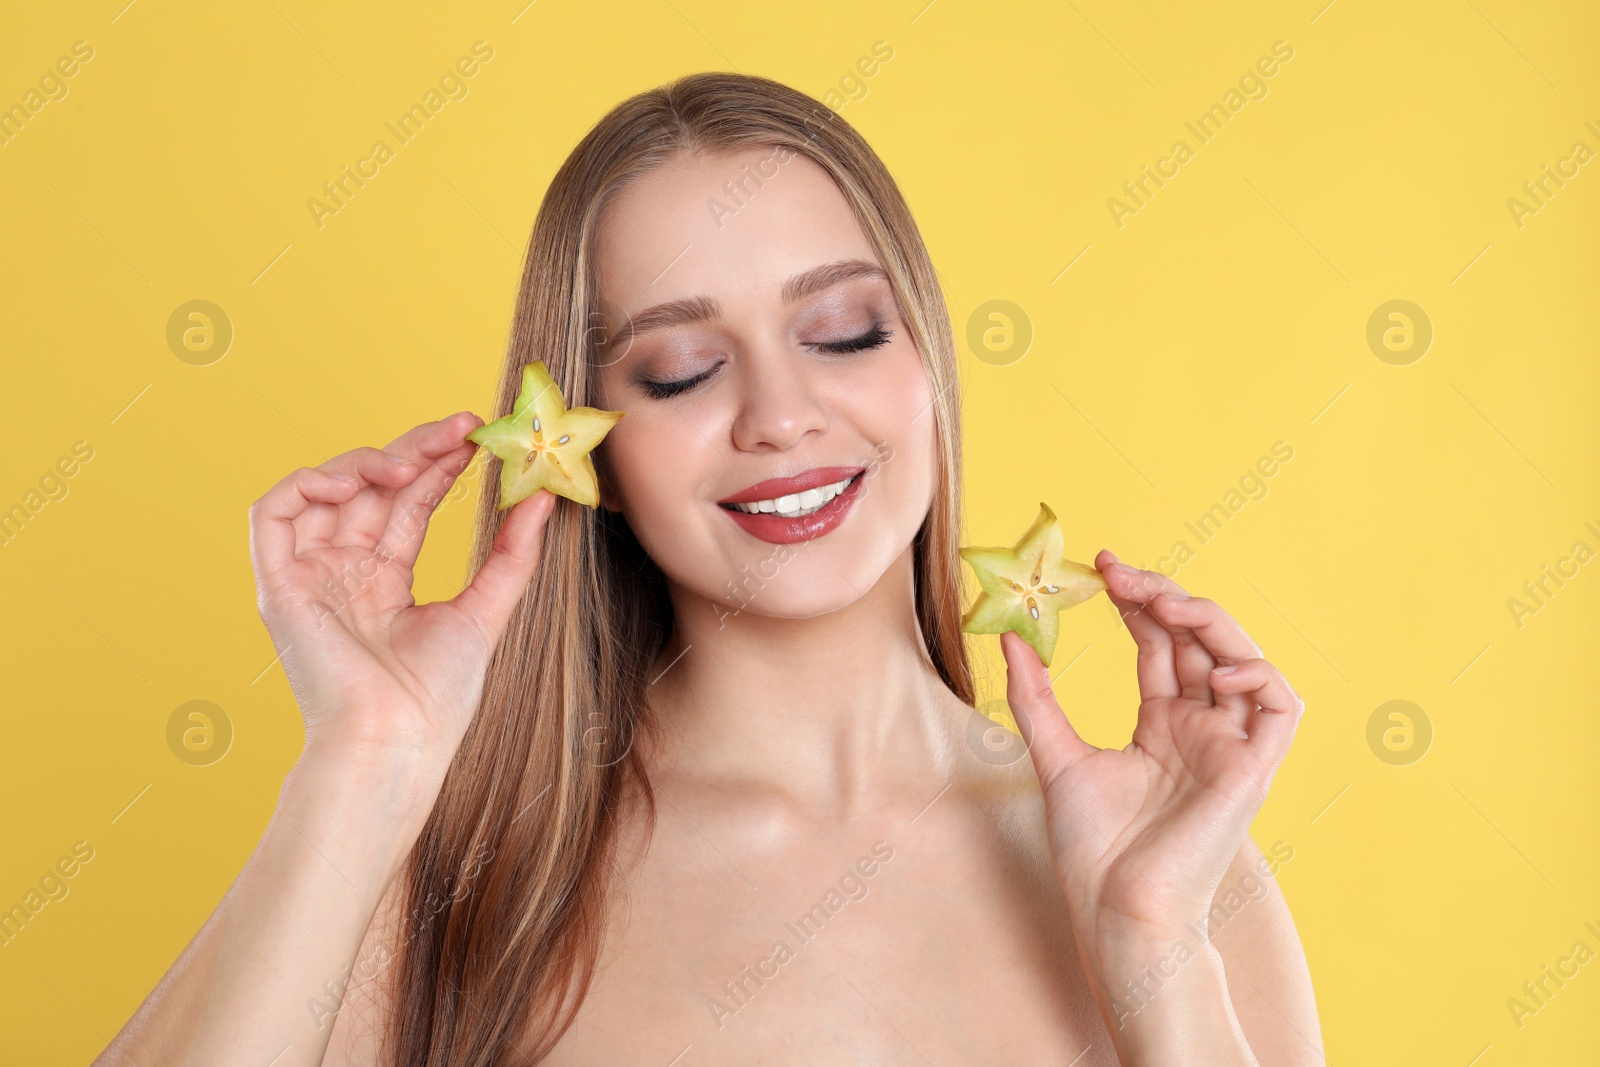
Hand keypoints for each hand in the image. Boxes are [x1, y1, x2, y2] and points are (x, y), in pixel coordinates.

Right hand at [249, 412, 555, 769]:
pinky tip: (355, 480)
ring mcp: (310, 577)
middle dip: (414, 450)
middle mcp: (344, 573)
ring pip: (324, 490)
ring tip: (411, 464)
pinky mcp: (279, 585)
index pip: (408, 503)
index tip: (477, 435)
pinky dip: (308, 484)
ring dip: (366, 462)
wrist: (397, 741)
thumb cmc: (436, 697)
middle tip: (460, 428)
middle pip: (371, 489)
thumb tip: (543, 497)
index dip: (438, 464)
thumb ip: (512, 553)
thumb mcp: (485, 611)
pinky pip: (273, 514)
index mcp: (385, 581)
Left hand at [1001, 552, 1305, 959]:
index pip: (1161, 644)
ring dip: (1208, 621)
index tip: (1100, 568)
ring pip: (1242, 659)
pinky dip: (1256, 674)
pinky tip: (1211, 666)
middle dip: (1165, 597)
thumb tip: (1011, 638)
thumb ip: (1036, 696)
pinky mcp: (1253, 771)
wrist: (1115, 910)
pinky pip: (1279, 707)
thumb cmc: (1092, 849)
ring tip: (1158, 601)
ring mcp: (1230, 747)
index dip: (1139, 602)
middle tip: (1120, 573)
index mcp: (1163, 725)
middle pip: (1200, 641)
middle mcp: (1202, 729)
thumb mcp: (1055, 755)